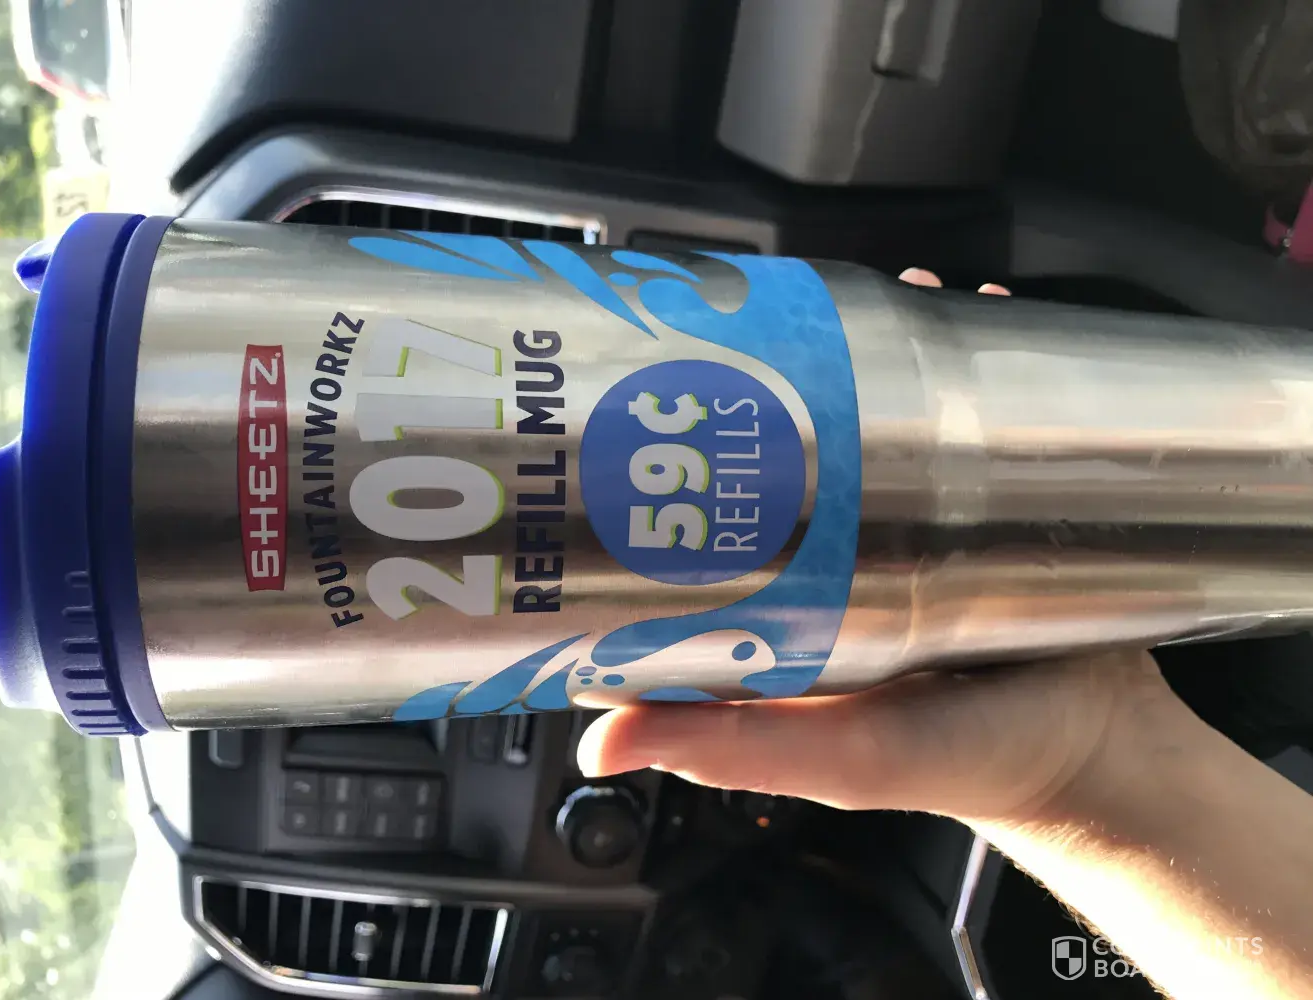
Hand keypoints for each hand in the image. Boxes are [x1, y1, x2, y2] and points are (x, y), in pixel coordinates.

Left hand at [578, 268, 1186, 826]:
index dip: (700, 456)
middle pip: (816, 447)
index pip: (729, 516)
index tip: (679, 387)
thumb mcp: (836, 759)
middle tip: (802, 317)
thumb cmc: (967, 766)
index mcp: (797, 603)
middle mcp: (853, 556)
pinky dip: (980, 373)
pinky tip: (983, 315)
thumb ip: (734, 747)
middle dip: (804, 377)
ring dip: (892, 359)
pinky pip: (977, 429)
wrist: (1104, 756)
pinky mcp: (993, 516)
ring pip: (897, 423)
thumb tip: (604, 745)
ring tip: (902, 293)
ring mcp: (925, 530)